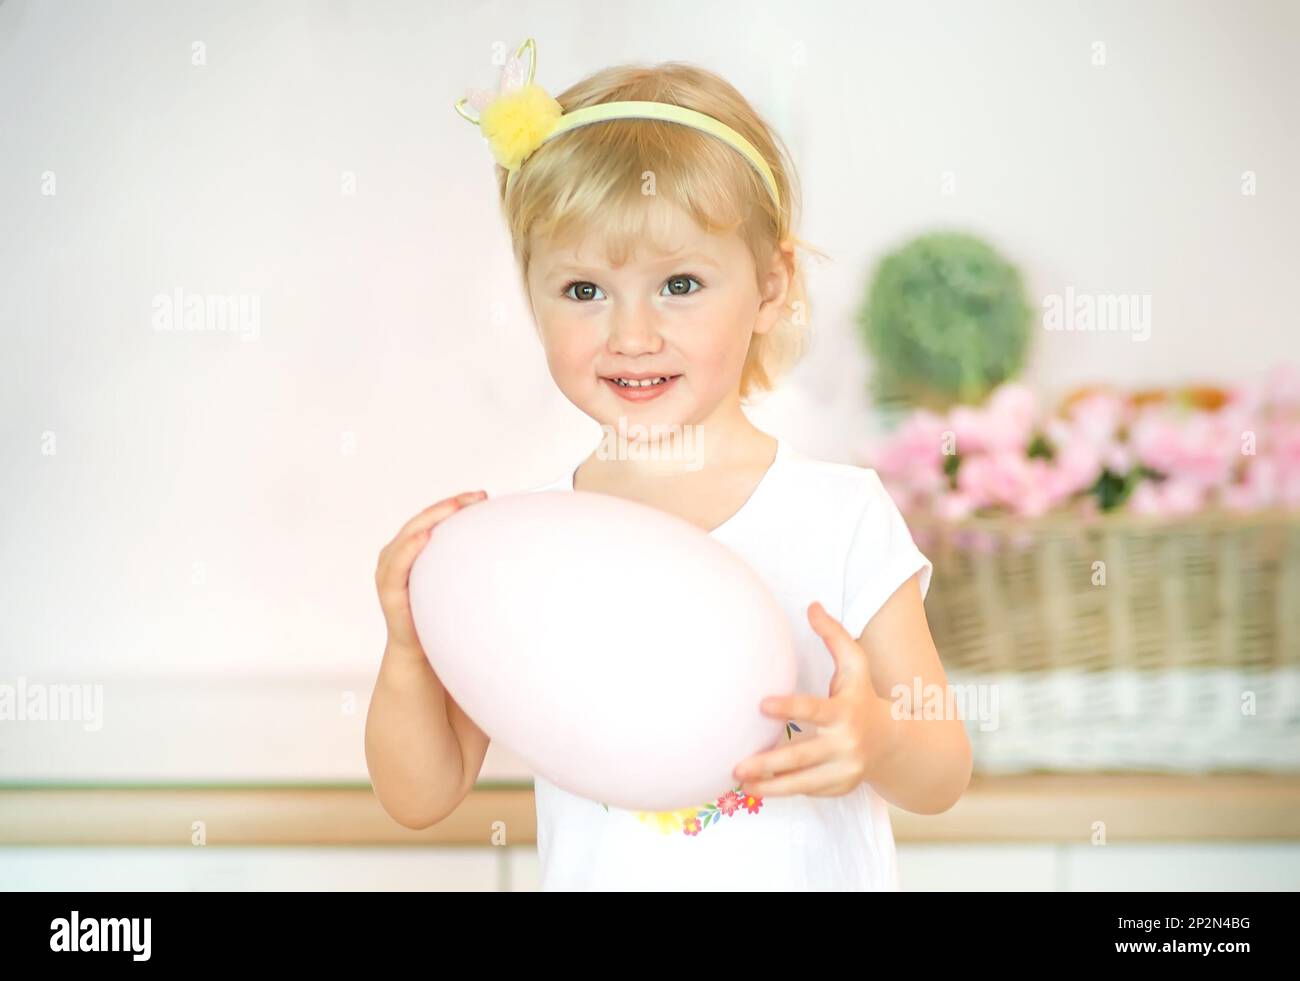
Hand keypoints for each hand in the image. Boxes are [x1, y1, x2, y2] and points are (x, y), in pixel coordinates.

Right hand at [375, 490, 487, 660]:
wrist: (418, 649)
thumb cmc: (436, 614)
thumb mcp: (454, 582)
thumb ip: (467, 563)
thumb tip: (507, 550)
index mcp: (413, 548)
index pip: (435, 518)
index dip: (457, 504)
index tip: (483, 497)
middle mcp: (398, 553)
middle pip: (424, 519)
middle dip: (450, 505)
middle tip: (476, 497)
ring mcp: (390, 567)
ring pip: (410, 533)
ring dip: (432, 517)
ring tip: (454, 506)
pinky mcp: (387, 586)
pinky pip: (398, 562)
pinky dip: (410, 546)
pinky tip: (425, 537)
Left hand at [731, 601, 898, 797]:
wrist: (892, 742)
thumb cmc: (862, 697)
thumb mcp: (855, 665)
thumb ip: (834, 635)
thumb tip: (812, 606)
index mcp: (844, 712)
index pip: (813, 709)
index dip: (788, 708)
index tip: (761, 704)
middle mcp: (845, 744)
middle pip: (802, 756)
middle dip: (768, 763)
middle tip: (737, 766)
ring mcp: (843, 770)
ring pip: (802, 783)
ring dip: (769, 786)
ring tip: (740, 783)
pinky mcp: (839, 788)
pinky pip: (807, 790)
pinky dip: (782, 790)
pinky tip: (758, 788)